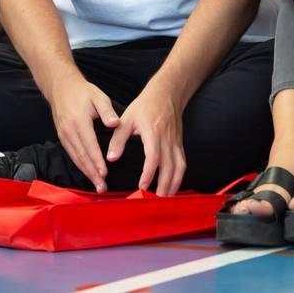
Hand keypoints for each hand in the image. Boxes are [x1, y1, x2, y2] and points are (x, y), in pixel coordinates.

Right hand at [48, 73, 118, 192]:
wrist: (61, 87)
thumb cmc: (83, 92)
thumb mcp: (98, 96)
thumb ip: (107, 111)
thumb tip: (115, 124)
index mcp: (79, 121)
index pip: (90, 145)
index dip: (97, 161)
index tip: (104, 173)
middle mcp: (69, 131)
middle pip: (82, 157)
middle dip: (92, 173)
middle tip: (102, 187)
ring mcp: (64, 135)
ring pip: (76, 158)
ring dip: (86, 173)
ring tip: (97, 185)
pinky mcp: (62, 136)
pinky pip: (71, 154)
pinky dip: (79, 166)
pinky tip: (87, 173)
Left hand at [106, 81, 185, 195]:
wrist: (167, 93)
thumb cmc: (145, 106)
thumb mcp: (127, 119)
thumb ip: (118, 140)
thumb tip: (111, 159)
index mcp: (153, 132)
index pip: (154, 156)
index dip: (149, 172)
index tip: (142, 185)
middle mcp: (167, 139)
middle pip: (169, 166)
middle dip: (164, 185)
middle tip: (155, 199)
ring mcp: (176, 142)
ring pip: (179, 166)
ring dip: (174, 183)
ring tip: (166, 197)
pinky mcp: (179, 144)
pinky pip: (182, 163)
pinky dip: (179, 176)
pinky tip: (173, 185)